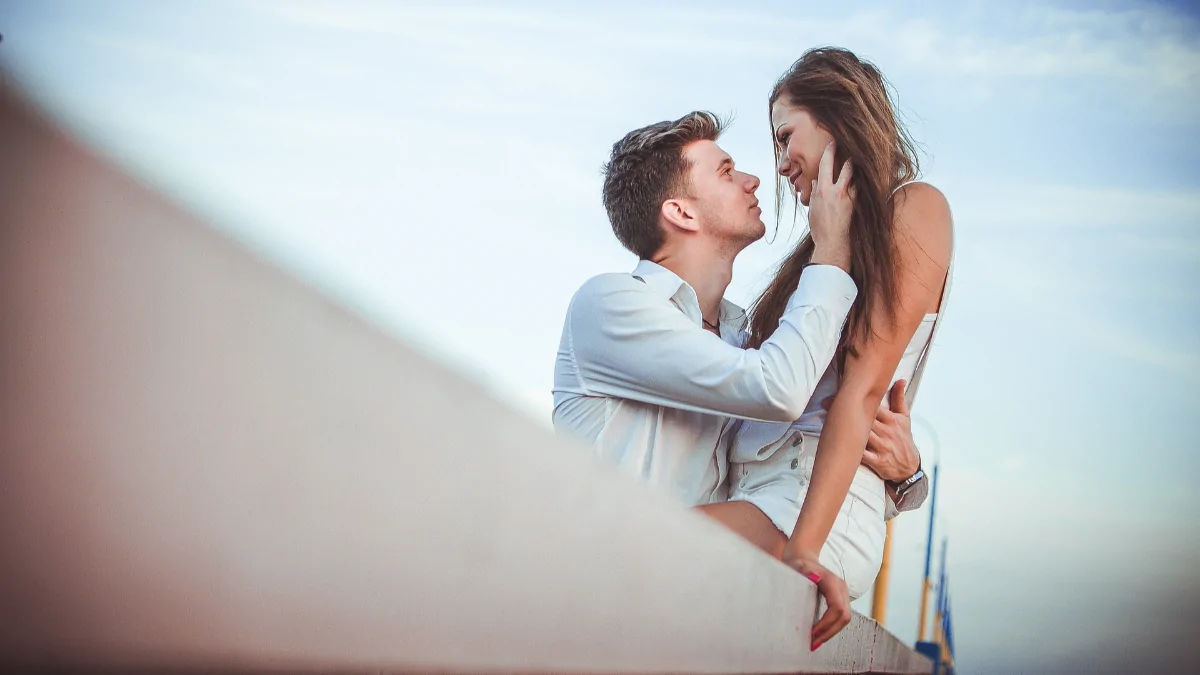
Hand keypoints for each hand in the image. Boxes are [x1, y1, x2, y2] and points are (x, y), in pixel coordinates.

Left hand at [783, 551, 850, 650]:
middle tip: (812, 644)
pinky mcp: (839, 598)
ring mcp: (842, 593)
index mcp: (833, 582)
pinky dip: (831, 627)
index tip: (812, 634)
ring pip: (844, 618)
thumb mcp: (797, 566)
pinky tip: (819, 634)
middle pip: (844, 617)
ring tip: (814, 642)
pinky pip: (840, 616)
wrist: (803, 555)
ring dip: (831, 632)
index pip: (837, 609)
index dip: (826, 624)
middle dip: (829, 632)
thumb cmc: (797, 562)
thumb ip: (805, 571)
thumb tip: (815, 577)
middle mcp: (841, 588)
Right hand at [807, 140, 854, 271]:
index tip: (833, 142)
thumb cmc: (820, 228)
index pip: (826, 164)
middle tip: (854, 146)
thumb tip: (815, 181)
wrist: (833, 244)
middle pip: (847, 166)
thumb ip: (814, 192)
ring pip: (857, 177)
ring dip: (859, 169)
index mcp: (822, 190)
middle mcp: (836, 191)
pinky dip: (863, 183)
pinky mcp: (858, 205)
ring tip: (863, 160)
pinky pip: (861, 189)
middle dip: (850, 155)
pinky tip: (870, 178)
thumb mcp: (812, 209)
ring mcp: (849, 197)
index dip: (830, 151)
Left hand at [820, 380, 919, 481]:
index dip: (858, 397)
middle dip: (846, 410)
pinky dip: (851, 450)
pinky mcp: (877, 461)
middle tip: (826, 402)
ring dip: (845, 429)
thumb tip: (900, 380)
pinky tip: (838, 444)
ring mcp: (882, 447)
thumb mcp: (905, 418)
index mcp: (891, 419)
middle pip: (864, 418)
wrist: (909, 468)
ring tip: (828, 420)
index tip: (842, 390)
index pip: (874, 405)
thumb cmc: (904, 440)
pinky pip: (862, 455)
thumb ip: (899, 398)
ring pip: (861, 435)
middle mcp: (886, 432)